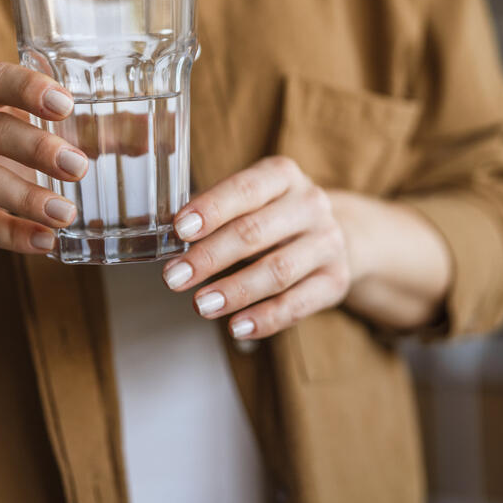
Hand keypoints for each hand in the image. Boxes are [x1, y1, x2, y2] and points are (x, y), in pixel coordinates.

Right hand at [0, 62, 88, 259]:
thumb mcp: (32, 135)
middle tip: (80, 167)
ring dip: (27, 197)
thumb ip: (83, 132)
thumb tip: (147, 134)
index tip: (67, 104)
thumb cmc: (0, 158)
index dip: (29, 89)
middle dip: (38, 148)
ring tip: (67, 214)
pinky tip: (44, 242)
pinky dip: (10, 234)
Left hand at [160, 156, 350, 339]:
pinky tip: (236, 327)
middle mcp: (310, 203)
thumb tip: (165, 234)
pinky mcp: (336, 280)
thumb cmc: (272, 215)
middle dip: (209, 257)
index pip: (244, 189)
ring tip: (200, 305)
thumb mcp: (249, 200)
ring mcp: (327, 242)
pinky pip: (298, 304)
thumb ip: (213, 211)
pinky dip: (265, 318)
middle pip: (255, 232)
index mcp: (282, 175)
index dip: (211, 209)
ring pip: (277, 270)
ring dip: (234, 291)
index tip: (179, 228)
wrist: (336, 234)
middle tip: (173, 278)